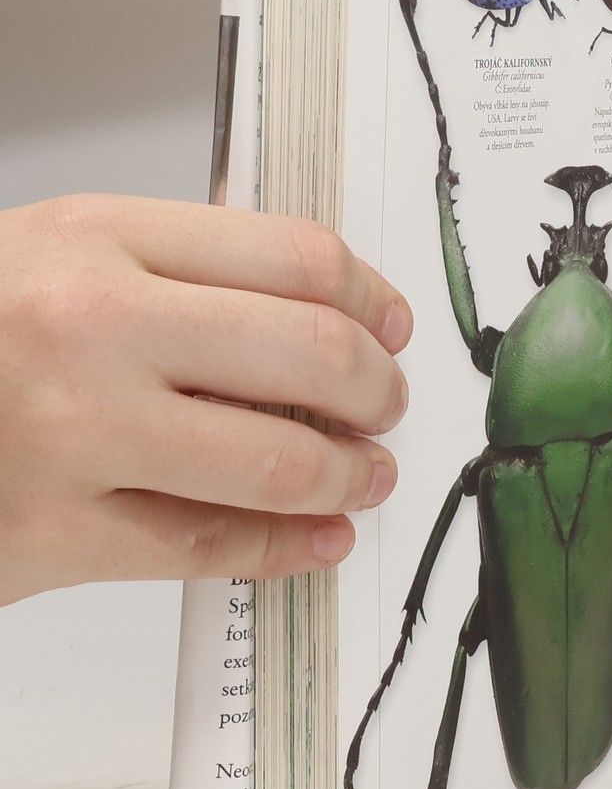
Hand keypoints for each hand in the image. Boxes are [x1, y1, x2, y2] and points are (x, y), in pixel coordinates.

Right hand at [0, 196, 411, 604]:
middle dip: (376, 390)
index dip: (371, 299)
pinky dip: (286, 548)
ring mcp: (72, 433)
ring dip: (349, 475)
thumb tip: (314, 300)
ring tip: (366, 475)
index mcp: (96, 240)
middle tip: (386, 407)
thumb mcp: (44, 256)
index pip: (296, 258)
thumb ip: (167, 267)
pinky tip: (318, 540)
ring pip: (276, 462)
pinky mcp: (50, 534)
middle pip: (310, 354)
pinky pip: (207, 546)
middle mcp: (91, 326)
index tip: (390, 327)